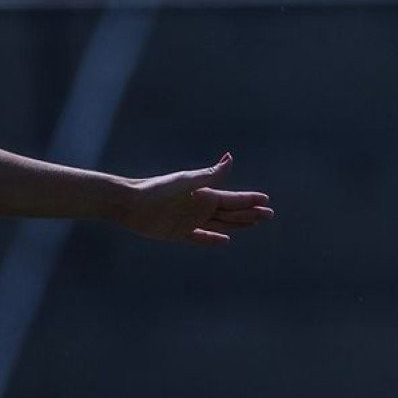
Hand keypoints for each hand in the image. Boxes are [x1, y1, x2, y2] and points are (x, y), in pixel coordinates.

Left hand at [120, 153, 272, 245]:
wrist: (129, 203)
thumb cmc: (156, 189)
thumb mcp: (185, 182)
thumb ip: (209, 174)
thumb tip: (231, 158)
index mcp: (203, 193)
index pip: (232, 198)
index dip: (249, 199)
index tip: (266, 200)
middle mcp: (199, 206)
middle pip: (230, 212)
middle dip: (250, 213)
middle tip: (269, 214)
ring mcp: (189, 220)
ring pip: (219, 224)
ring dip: (237, 225)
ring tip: (253, 224)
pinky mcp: (178, 233)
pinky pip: (200, 237)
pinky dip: (212, 239)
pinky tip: (225, 240)